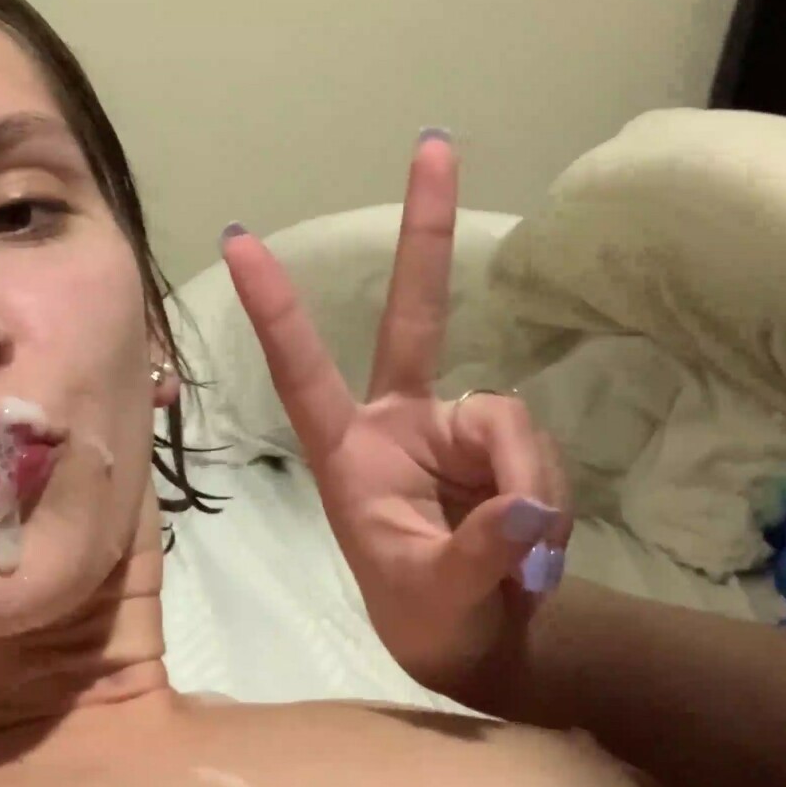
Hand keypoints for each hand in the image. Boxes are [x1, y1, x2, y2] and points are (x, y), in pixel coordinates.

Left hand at [219, 131, 571, 701]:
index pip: (304, 372)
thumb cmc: (428, 620)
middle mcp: (400, 422)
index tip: (239, 240)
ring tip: (521, 560)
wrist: (478, 642)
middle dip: (425, 228)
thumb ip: (477, 552)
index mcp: (348, 454)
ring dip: (526, 487)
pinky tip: (535, 549)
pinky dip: (546, 501)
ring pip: (508, 421)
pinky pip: (537, 453)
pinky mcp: (504, 448)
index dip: (277, 310)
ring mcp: (455, 430)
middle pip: (415, 314)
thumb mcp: (438, 598)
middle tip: (433, 144)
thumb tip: (525, 508)